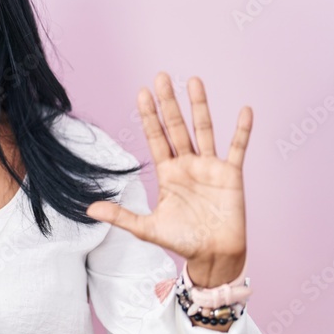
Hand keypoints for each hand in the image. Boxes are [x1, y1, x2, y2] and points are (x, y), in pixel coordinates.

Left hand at [86, 72, 250, 288]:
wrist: (213, 256)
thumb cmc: (182, 241)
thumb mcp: (147, 228)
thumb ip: (121, 216)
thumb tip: (89, 209)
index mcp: (167, 173)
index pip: (155, 138)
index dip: (149, 116)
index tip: (141, 93)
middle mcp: (187, 164)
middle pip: (176, 127)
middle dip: (168, 102)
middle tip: (161, 76)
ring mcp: (210, 167)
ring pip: (204, 129)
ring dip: (199, 105)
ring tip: (193, 80)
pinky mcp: (231, 175)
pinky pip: (237, 148)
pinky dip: (242, 130)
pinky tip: (244, 110)